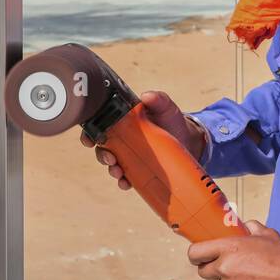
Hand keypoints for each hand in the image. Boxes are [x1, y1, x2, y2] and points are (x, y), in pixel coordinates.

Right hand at [81, 90, 206, 189]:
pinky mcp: (139, 169)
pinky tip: (126, 183)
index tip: (89, 140)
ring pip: (112, 164)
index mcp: (123, 122)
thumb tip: (146, 96)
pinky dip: (123, 182)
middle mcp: (122, 139)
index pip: (99, 126)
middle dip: (102, 155)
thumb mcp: (166, 107)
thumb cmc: (173, 120)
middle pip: (102, 148)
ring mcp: (130, 155)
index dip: (89, 133)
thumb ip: (158, 99)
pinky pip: (126, 177)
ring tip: (118, 172)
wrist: (190, 140)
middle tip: (110, 158)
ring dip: (111, 169)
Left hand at [188, 220, 279, 279]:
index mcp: (227, 248)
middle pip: (203, 271)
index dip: (196, 254)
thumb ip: (250, 227)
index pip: (195, 253)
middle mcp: (224, 268)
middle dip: (212, 268)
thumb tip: (244, 227)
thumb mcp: (266, 234)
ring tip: (249, 276)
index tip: (201, 255)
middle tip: (227, 265)